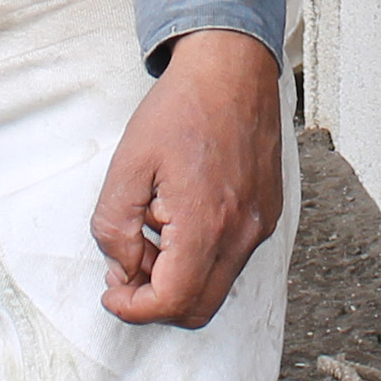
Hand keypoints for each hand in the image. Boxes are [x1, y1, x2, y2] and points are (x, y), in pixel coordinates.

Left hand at [91, 30, 284, 328]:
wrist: (231, 70)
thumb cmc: (181, 109)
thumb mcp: (128, 164)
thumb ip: (115, 226)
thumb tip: (123, 268)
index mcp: (206, 222)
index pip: (171, 301)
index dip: (133, 309)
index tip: (112, 292)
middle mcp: (242, 233)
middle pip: (198, 308)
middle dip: (155, 301)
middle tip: (126, 268)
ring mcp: (260, 225)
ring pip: (216, 287)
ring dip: (178, 277)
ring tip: (153, 228)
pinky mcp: (268, 214)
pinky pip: (232, 259)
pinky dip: (201, 257)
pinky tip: (179, 216)